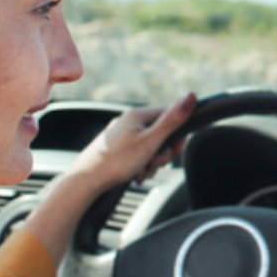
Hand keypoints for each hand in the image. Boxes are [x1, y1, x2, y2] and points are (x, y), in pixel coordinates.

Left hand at [67, 92, 196, 191]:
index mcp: (137, 115)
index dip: (178, 133)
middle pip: (160, 133)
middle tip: (155, 164)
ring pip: (149, 146)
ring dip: (151, 161)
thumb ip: (172, 120)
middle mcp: (128, 121)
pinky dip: (140, 165)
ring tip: (142, 172)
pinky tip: (135, 174)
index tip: (177, 149)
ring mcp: (120, 135)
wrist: (85, 181)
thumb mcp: (151, 141)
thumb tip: (191, 96)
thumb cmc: (116, 162)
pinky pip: (136, 153)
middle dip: (162, 152)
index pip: (169, 114)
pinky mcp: (114, 148)